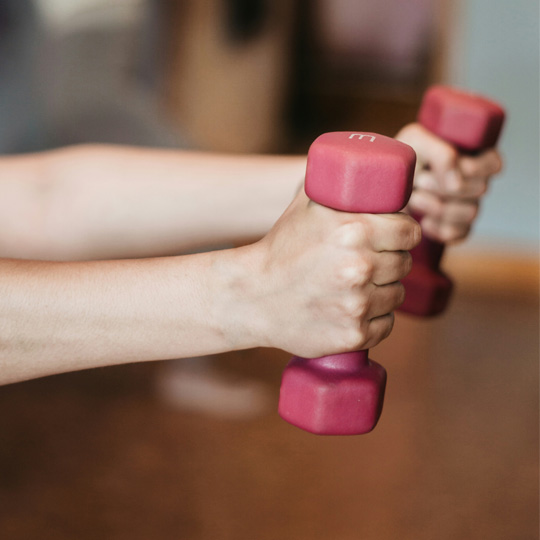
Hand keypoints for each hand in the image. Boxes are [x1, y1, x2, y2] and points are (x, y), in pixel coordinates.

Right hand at [250, 188, 420, 357]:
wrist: (251, 296)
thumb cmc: (280, 248)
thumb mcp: (307, 205)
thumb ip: (339, 184)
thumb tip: (368, 170)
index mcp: (355, 231)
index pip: (410, 232)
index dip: (404, 234)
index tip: (395, 238)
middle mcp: (360, 268)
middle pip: (404, 263)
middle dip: (391, 260)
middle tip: (370, 261)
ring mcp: (358, 305)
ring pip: (396, 295)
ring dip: (383, 290)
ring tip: (357, 286)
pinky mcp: (354, 335)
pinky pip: (386, 324)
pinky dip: (375, 318)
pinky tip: (353, 309)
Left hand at [396, 123, 502, 242]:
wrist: (381, 186)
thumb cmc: (402, 158)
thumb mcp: (415, 141)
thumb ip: (440, 154)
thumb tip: (457, 183)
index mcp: (472, 155)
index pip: (493, 164)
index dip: (474, 168)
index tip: (446, 167)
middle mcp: (474, 182)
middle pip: (480, 189)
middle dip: (444, 186)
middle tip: (419, 181)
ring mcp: (466, 206)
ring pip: (470, 213)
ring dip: (437, 206)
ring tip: (414, 198)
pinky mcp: (455, 228)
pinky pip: (457, 234)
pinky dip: (437, 228)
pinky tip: (422, 220)